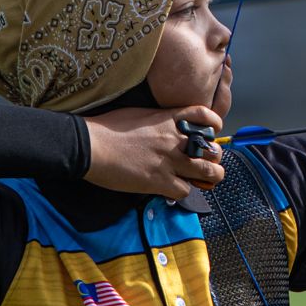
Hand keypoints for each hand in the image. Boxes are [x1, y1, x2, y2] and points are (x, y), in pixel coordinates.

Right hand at [81, 104, 224, 199]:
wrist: (90, 145)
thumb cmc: (108, 128)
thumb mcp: (139, 114)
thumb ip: (158, 121)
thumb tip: (163, 127)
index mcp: (168, 119)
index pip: (204, 116)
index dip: (214, 125)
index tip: (212, 133)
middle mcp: (174, 139)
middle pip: (211, 149)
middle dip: (215, 157)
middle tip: (209, 162)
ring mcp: (169, 160)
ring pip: (207, 172)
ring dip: (210, 177)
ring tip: (207, 180)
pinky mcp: (159, 181)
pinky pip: (185, 190)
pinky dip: (182, 191)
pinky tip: (173, 188)